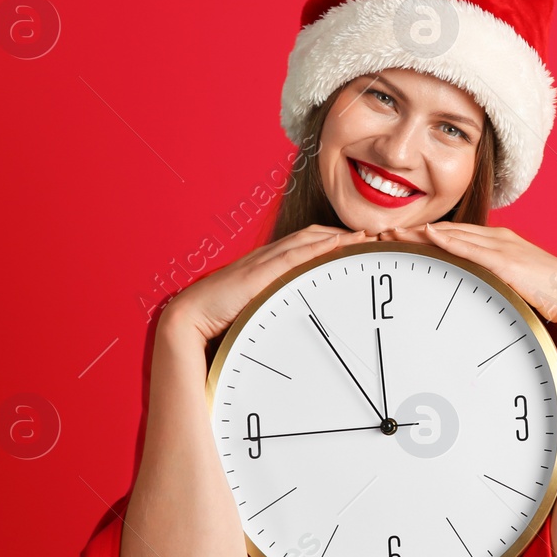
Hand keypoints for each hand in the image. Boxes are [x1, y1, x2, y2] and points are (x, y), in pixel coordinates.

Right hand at [162, 224, 373, 341]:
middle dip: (340, 234)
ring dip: (337, 237)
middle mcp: (263, 258)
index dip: (330, 240)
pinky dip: (318, 247)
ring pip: (306, 240)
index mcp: (263, 266)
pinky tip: (338, 244)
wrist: (188, 321)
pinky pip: (294, 255)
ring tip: (364, 238)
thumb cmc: (217, 321)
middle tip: (368, 237)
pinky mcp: (258, 273)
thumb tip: (295, 322)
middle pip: (310, 236)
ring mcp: (260, 262)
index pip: (303, 245)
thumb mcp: (255, 311)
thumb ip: (274, 307)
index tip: (355, 244)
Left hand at [379, 222, 556, 324]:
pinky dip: (449, 240)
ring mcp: (502, 247)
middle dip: (414, 231)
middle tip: (383, 233)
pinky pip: (471, 247)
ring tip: (394, 234)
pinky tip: (430, 236)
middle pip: (447, 231)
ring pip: (453, 235)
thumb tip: (470, 300)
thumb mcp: (512, 286)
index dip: (424, 235)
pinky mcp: (506, 260)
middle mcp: (498, 239)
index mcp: (499, 244)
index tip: (398, 238)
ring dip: (422, 234)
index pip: (454, 235)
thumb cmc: (546, 296)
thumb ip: (491, 284)